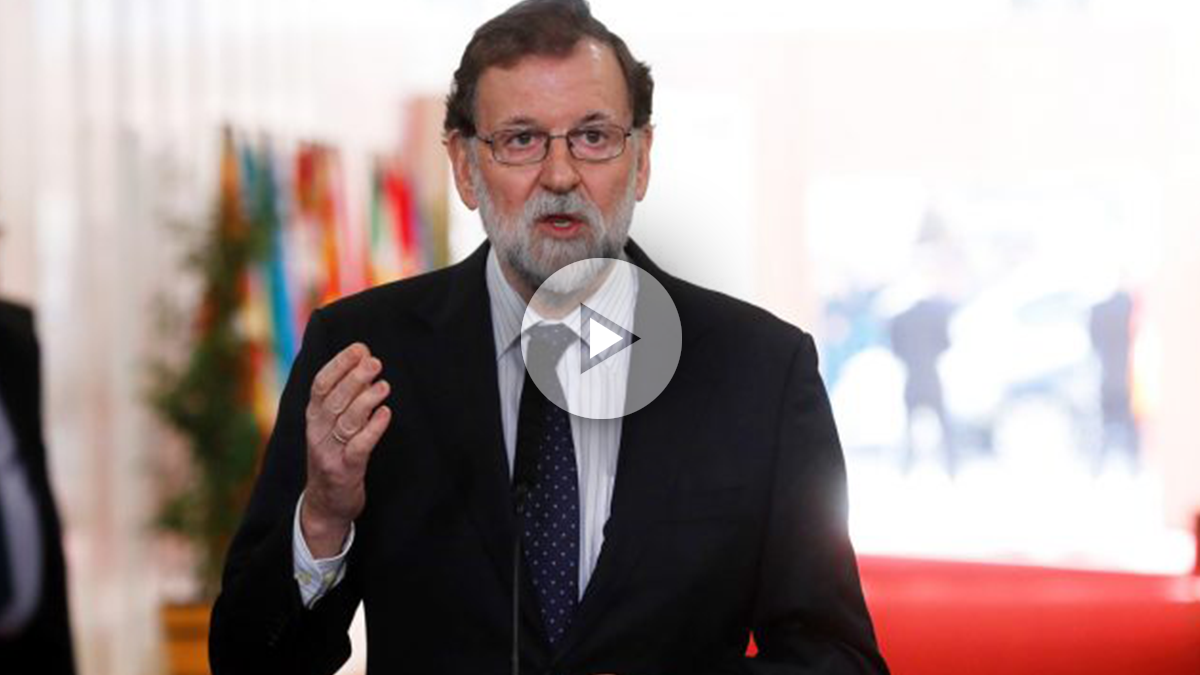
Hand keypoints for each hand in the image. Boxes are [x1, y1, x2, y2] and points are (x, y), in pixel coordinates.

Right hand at [301, 342, 392, 557]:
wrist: (325, 504)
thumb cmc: (334, 456)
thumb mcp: (331, 426)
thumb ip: (345, 397)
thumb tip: (364, 361)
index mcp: (313, 418)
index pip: (321, 385)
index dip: (339, 364)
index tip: (359, 348)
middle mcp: (318, 432)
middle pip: (335, 399)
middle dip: (355, 378)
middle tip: (375, 361)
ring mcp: (330, 452)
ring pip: (347, 421)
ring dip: (366, 401)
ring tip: (384, 385)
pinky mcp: (345, 470)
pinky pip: (359, 447)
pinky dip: (372, 430)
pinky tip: (385, 415)